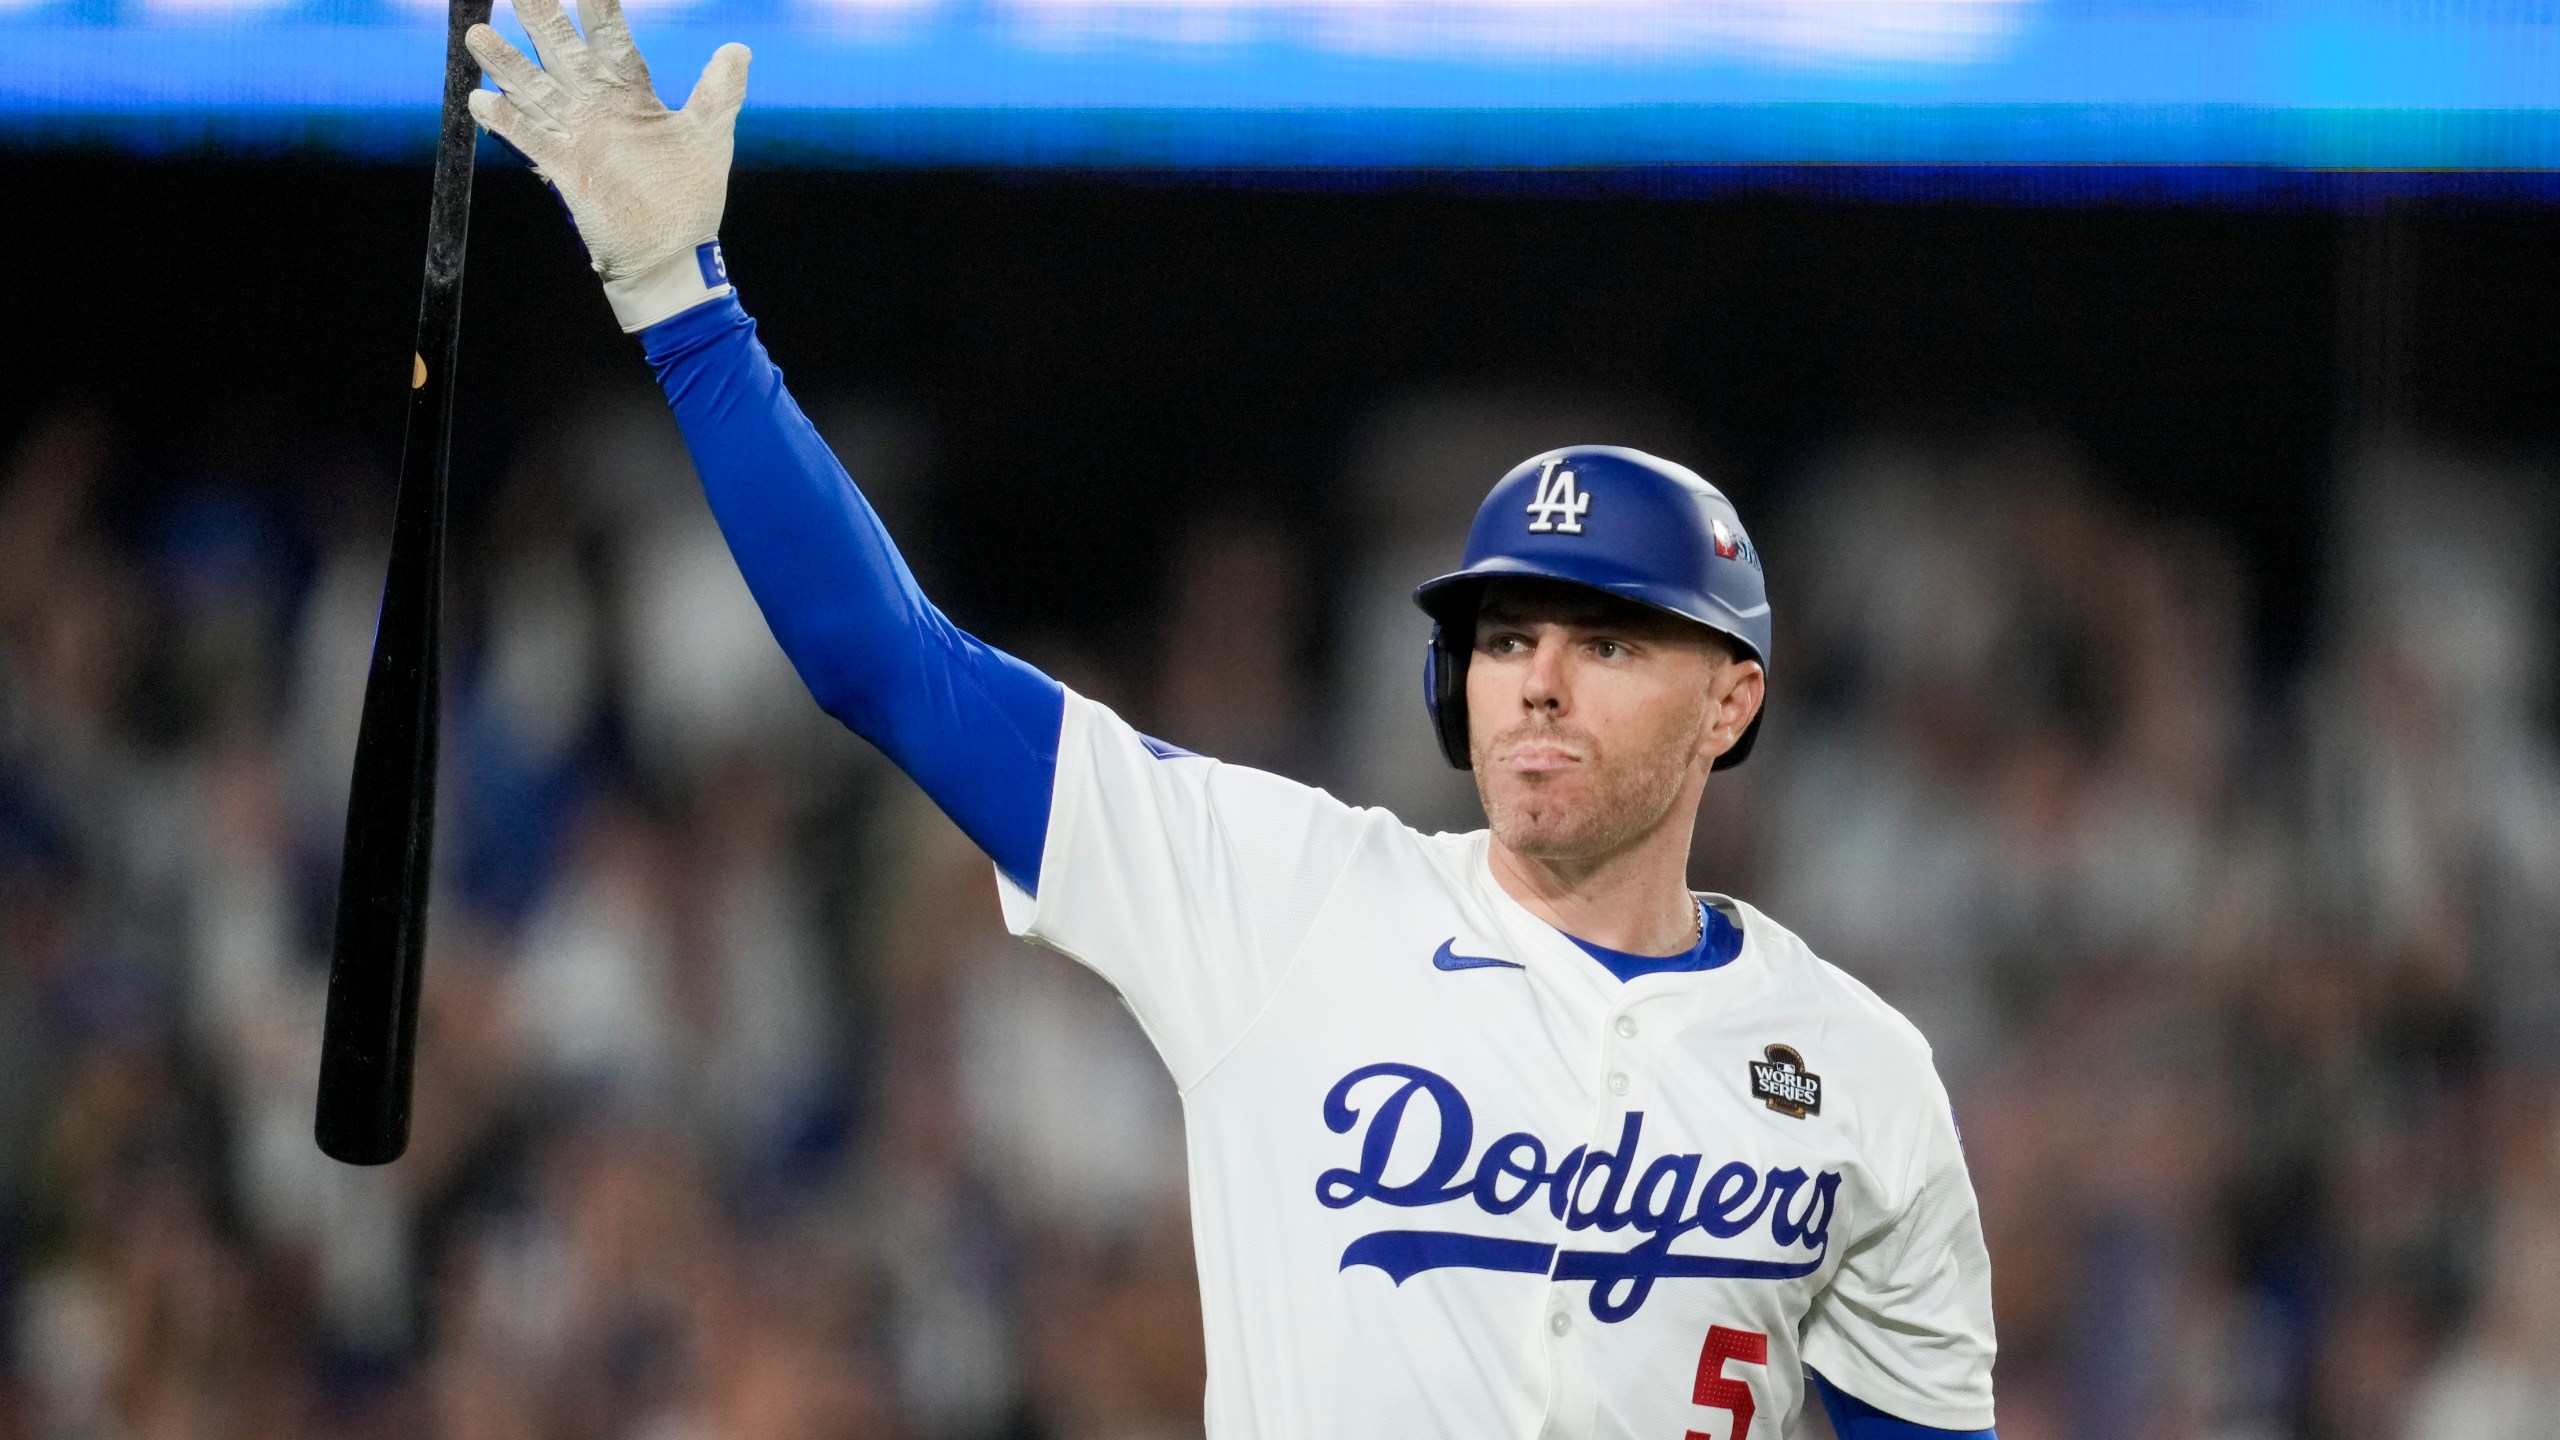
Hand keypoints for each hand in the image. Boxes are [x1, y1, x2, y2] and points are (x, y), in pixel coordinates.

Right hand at [466, 0, 747, 322]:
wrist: (672, 254)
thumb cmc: (689, 196)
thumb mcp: (708, 137)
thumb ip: (719, 92)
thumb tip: (738, 49)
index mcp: (631, 95)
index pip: (610, 40)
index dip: (597, 8)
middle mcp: (598, 109)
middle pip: (564, 54)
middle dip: (542, 20)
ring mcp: (578, 137)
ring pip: (537, 91)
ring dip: (508, 65)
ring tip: (478, 32)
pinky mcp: (566, 170)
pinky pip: (531, 141)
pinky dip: (507, 122)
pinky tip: (481, 100)